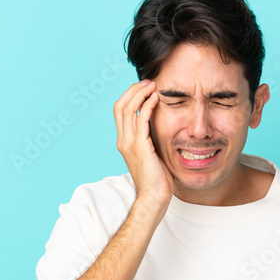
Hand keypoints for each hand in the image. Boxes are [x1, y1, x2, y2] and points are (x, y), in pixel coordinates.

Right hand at [113, 79, 173, 212]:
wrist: (154, 197)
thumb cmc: (157, 179)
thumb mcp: (152, 154)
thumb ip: (150, 139)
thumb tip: (158, 126)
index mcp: (124, 141)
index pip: (121, 111)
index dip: (131, 96)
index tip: (145, 88)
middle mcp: (123, 140)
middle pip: (120, 106)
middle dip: (134, 90)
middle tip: (148, 82)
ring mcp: (129, 143)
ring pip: (128, 109)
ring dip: (140, 94)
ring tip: (152, 85)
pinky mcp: (139, 147)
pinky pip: (141, 120)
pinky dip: (147, 106)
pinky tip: (156, 98)